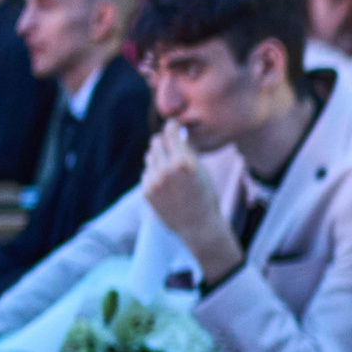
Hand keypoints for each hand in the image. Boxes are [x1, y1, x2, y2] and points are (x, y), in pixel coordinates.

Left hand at [140, 126, 243, 285]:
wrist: (198, 226)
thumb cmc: (205, 196)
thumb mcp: (202, 170)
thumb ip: (188, 151)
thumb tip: (177, 134)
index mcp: (183, 163)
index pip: (170, 133)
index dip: (172, 126)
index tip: (173, 125)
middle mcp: (166, 170)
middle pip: (156, 142)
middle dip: (164, 142)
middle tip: (172, 147)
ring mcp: (153, 181)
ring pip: (150, 157)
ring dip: (159, 158)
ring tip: (172, 171)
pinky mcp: (146, 191)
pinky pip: (147, 172)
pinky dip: (155, 174)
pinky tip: (167, 185)